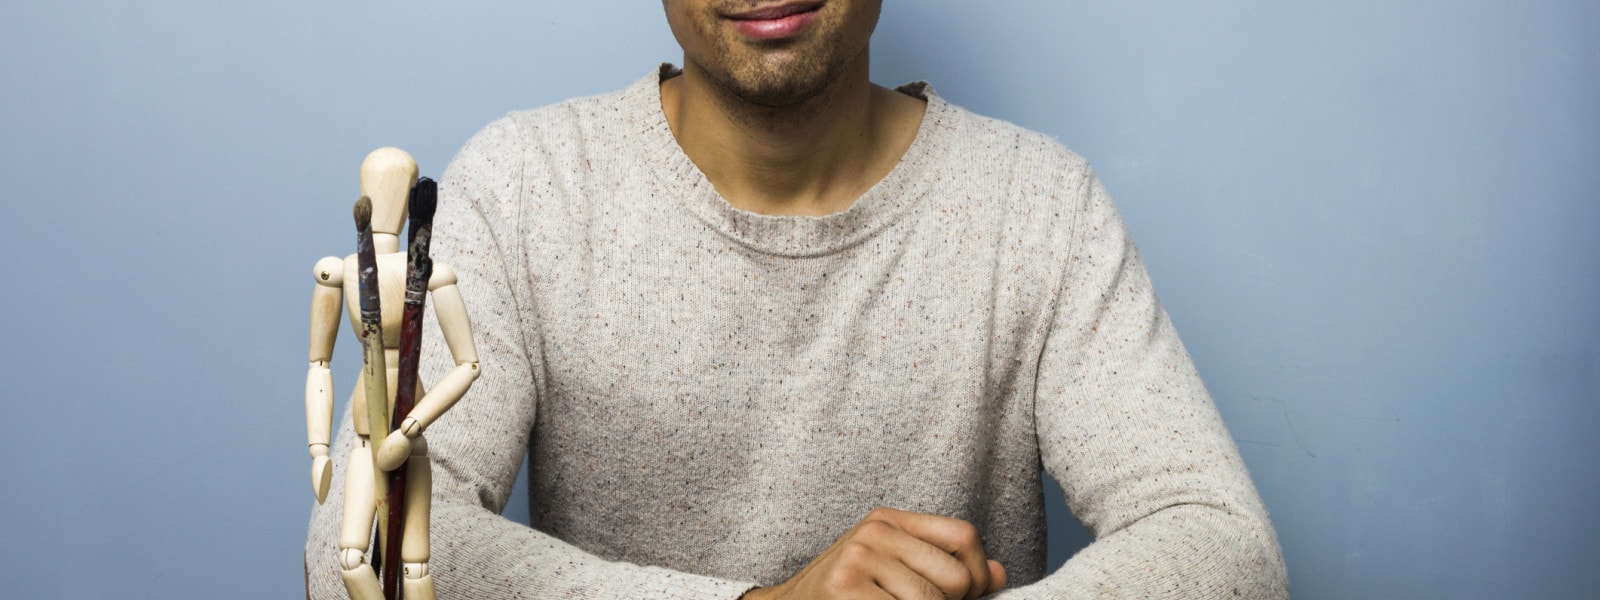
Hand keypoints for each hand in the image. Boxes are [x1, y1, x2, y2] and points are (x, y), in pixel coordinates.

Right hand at [744, 507, 1006, 599]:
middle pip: (956, 576)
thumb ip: (942, 566)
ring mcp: (857, 557)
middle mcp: (874, 531)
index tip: (967, 598)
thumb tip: (999, 574)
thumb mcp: (893, 570)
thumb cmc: (846, 596)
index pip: (964, 537)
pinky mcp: (845, 587)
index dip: (978, 574)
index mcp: (889, 520)